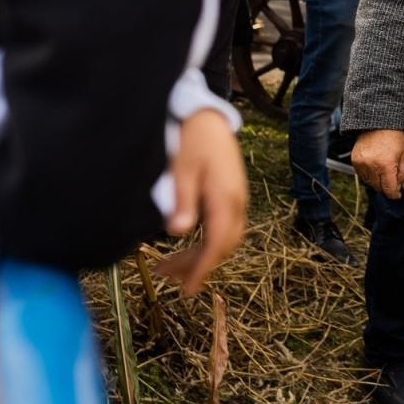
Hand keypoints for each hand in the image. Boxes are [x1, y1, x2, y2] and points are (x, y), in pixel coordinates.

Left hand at [154, 109, 247, 295]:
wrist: (207, 113)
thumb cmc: (192, 137)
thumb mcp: (181, 168)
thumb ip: (181, 200)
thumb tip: (178, 233)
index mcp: (225, 197)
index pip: (216, 244)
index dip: (201, 269)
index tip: (186, 290)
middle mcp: (237, 200)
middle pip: (223, 245)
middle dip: (197, 265)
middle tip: (165, 276)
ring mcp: (238, 197)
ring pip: (225, 237)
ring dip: (201, 254)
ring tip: (171, 264)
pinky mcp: (232, 192)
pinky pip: (225, 226)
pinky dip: (207, 240)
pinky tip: (188, 241)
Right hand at [353, 128, 403, 198]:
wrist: (379, 123)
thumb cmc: (394, 137)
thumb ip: (403, 174)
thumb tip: (398, 186)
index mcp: (386, 165)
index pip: (389, 189)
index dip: (394, 195)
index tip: (397, 195)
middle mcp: (372, 166)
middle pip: (378, 188)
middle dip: (386, 187)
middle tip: (392, 181)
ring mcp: (362, 163)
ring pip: (369, 182)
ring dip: (377, 181)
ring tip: (383, 171)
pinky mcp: (355, 160)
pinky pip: (361, 175)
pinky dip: (368, 174)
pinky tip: (375, 167)